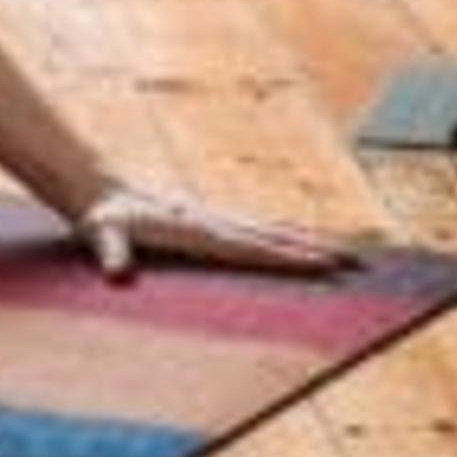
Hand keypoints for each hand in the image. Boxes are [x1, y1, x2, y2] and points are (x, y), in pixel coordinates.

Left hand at [75, 183, 355, 281]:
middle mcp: (214, 221)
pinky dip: (283, 238)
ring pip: (270, 232)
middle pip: (274, 239)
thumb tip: (115, 271)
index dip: (288, 259)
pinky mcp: (209, 220)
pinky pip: (255, 231)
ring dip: (306, 244)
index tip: (323, 265)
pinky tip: (299, 244)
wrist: (98, 185)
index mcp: (197, 230)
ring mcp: (214, 219)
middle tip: (357, 266)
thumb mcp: (101, 232)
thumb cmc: (101, 215)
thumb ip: (110, 250)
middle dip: (316, 252)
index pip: (252, 249)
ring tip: (345, 257)